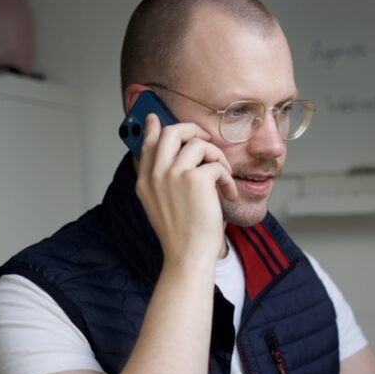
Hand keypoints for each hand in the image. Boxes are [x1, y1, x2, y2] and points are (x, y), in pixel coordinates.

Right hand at [135, 112, 237, 261]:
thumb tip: (176, 160)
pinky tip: (228, 194)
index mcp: (146, 182)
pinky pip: (216, 165)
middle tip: (207, 140)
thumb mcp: (162, 206)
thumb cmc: (182, 235)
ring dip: (217, 157)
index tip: (157, 118)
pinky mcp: (195, 179)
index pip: (148, 144)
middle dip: (192, 130)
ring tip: (223, 176)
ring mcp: (174, 174)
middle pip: (171, 132)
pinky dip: (227, 178)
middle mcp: (156, 174)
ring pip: (198, 143)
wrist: (188, 255)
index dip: (154, 128)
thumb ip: (163, 181)